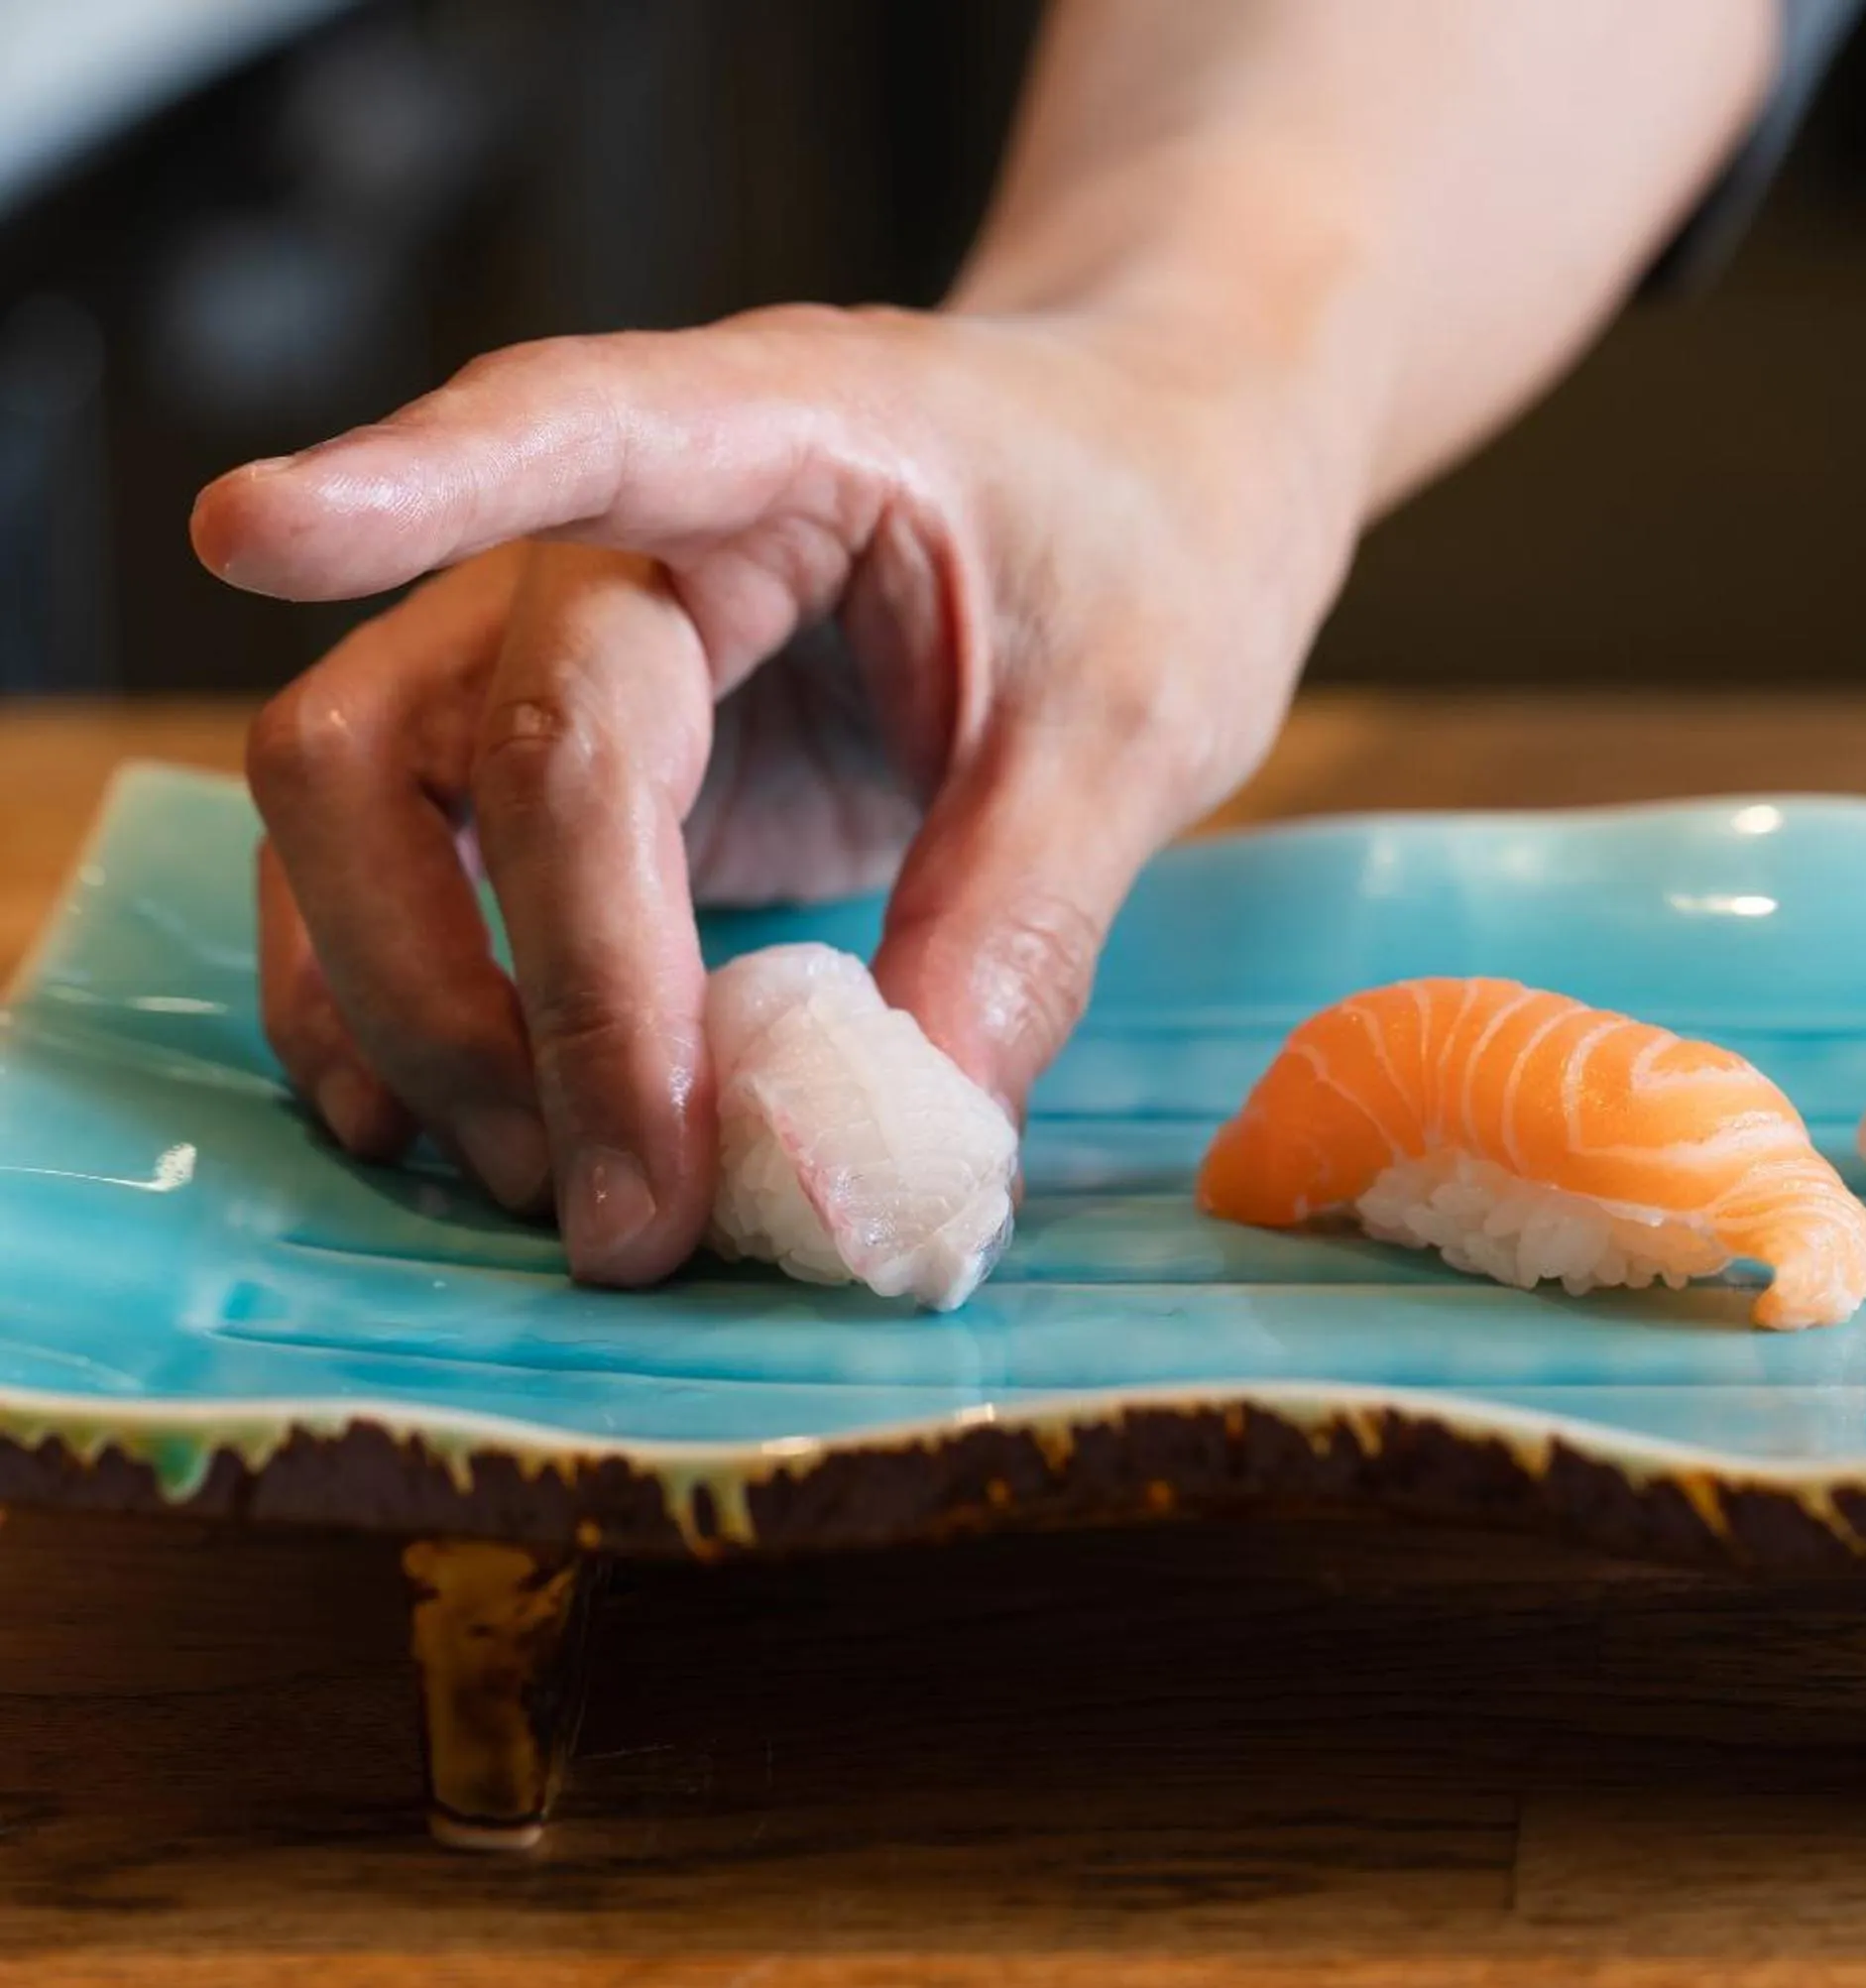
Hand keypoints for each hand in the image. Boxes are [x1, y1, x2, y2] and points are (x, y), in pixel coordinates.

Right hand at [193, 302, 1357, 1284]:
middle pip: (438, 732)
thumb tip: (906, 1153)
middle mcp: (614, 537)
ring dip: (416, 1014)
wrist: (1138, 482)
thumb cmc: (1146, 542)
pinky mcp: (552, 760)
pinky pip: (396, 870)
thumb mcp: (1144, 715)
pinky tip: (456, 1135)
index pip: (568, 434)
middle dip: (505, 991)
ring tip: (553, 1191)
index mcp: (778, 440)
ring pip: (352, 803)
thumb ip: (1028, 913)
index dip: (408, 483)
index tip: (250, 532)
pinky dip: (399, 1007)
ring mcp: (553, 648)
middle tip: (624, 1205)